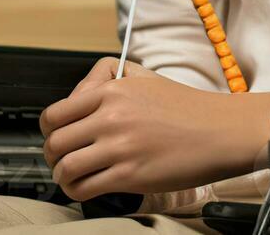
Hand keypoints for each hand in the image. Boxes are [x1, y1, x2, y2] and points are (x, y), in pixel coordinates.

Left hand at [38, 56, 269, 201]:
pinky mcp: (130, 175)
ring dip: (62, 176)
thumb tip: (77, 99)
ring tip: (71, 178)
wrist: (220, 131)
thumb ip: (108, 79)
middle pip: (55, 142)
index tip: (55, 137)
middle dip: (52, 155)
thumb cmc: (187, 108)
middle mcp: (110, 117)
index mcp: (111, 91)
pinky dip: (77, 191)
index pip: (56, 113)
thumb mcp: (144, 77)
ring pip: (66, 167)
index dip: (48, 130)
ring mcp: (119, 147)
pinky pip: (85, 187)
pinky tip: (84, 189)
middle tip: (60, 160)